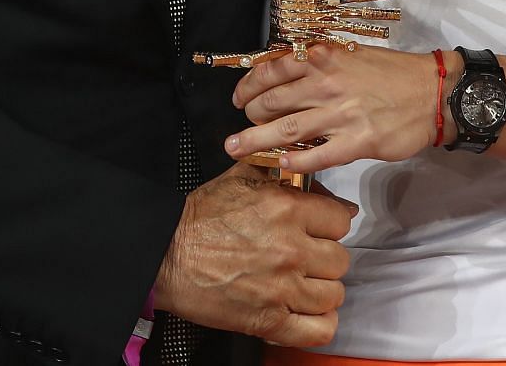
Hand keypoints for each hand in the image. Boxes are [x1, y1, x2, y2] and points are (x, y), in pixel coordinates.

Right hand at [154, 162, 353, 346]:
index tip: (318, 230)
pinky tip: (306, 312)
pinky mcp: (270, 320)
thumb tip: (322, 190)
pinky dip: (319, 323)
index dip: (329, 224)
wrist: (165, 255)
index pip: (341, 220)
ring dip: (320, 290)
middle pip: (340, 259)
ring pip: (334, 294)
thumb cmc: (199, 219)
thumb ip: (282, 174)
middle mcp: (290, 248)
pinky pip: (321, 329)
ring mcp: (282, 288)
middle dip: (324, 258)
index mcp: (286, 209)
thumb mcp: (240, 178)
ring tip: (302, 284)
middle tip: (305, 258)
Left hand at [228, 43, 436, 174]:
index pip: (271, 71)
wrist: (432, 92)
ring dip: (256, 140)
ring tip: (236, 148)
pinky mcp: (357, 141)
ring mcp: (340, 114)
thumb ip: (318, 64)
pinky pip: (318, 154)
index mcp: (323, 58)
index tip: (238, 98)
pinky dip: (297, 160)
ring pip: (287, 129)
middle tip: (241, 125)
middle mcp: (326, 84)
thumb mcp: (350, 54)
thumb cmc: (392, 73)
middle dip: (249, 115)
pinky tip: (281, 164)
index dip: (248, 86)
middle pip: (272, 102)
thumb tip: (284, 74)